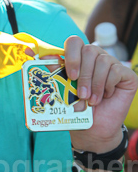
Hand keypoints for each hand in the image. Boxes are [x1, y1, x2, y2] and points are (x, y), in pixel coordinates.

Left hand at [63, 36, 137, 151]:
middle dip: (84, 75)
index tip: (70, 76)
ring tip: (92, 101)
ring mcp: (113, 64)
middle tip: (81, 94)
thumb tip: (45, 57)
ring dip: (95, 83)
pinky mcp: (126, 74)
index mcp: (80, 59)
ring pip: (103, 60)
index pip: (75, 42)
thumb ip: (56, 73)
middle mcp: (96, 58)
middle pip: (89, 50)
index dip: (71, 55)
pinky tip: (105, 96)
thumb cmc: (78, 109)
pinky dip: (108, 85)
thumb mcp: (64, 91)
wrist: (94, 129)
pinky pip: (116, 71)